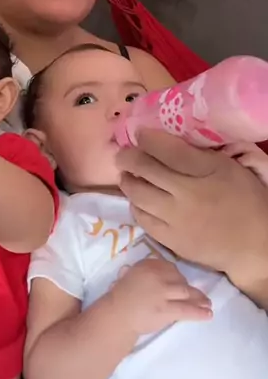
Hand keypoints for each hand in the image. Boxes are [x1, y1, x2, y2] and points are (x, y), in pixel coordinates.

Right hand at [112, 257, 211, 335]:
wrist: (117, 315)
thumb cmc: (120, 296)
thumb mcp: (128, 276)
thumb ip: (138, 272)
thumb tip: (141, 272)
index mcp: (147, 265)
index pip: (169, 267)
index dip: (177, 276)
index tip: (181, 282)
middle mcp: (157, 276)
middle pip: (180, 279)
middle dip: (190, 288)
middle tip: (198, 295)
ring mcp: (163, 293)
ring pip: (187, 293)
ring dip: (199, 298)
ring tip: (208, 303)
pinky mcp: (166, 310)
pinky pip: (186, 310)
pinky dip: (199, 312)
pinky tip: (208, 314)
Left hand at [117, 130, 267, 291]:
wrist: (254, 245)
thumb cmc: (244, 199)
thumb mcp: (227, 167)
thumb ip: (198, 153)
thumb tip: (166, 140)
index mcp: (205, 171)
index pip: (167, 150)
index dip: (147, 138)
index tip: (139, 133)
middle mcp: (187, 194)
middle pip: (146, 169)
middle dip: (128, 156)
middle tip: (123, 153)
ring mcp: (176, 219)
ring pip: (138, 193)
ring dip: (127, 180)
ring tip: (126, 174)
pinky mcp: (171, 241)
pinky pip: (142, 219)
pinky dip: (135, 205)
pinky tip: (137, 199)